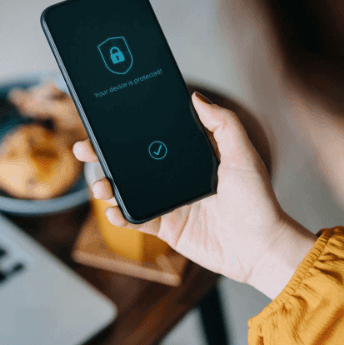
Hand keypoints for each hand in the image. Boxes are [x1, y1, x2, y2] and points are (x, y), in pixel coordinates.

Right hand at [73, 92, 316, 298]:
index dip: (127, 131)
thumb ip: (222, 123)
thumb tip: (196, 97)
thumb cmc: (257, 200)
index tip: (106, 120)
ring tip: (100, 186)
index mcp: (188, 158)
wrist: (260, 247)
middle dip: (102, 156)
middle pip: (130, 163)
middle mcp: (173, 178)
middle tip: (83, 149)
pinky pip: (135, 220)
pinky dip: (119, 216)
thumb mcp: (242, 154)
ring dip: (106, 187)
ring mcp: (167, 204)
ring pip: (126, 191)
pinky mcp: (165, 229)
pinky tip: (113, 211)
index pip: (151, 139)